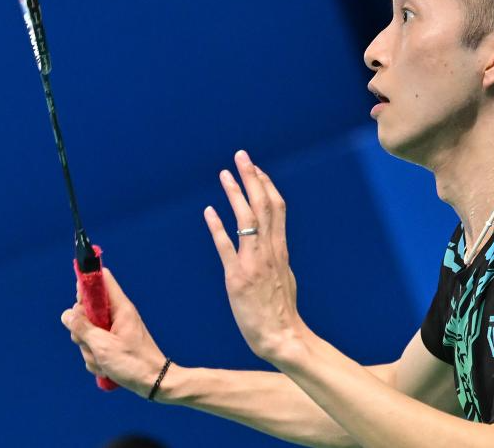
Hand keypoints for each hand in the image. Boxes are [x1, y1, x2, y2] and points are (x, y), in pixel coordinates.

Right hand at [61, 268, 168, 397]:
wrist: (155, 384)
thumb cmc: (134, 363)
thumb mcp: (103, 346)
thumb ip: (82, 328)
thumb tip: (66, 315)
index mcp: (120, 307)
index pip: (101, 280)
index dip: (86, 287)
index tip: (80, 307)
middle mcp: (116, 315)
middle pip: (86, 310)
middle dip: (82, 330)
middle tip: (92, 343)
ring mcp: (113, 330)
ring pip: (87, 332)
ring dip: (89, 350)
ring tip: (103, 361)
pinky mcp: (112, 344)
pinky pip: (93, 346)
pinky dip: (95, 358)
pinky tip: (105, 368)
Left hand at [205, 150, 308, 363]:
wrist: (284, 338)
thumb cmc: (282, 312)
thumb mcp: (284, 277)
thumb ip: (275, 256)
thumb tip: (272, 241)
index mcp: (280, 250)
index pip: (276, 209)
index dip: (265, 186)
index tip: (256, 168)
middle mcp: (269, 252)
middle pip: (263, 206)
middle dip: (252, 178)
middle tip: (241, 155)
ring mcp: (254, 264)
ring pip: (247, 221)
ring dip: (236, 195)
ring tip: (224, 174)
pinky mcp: (237, 278)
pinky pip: (226, 248)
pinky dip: (218, 228)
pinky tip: (208, 212)